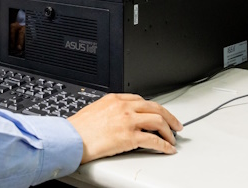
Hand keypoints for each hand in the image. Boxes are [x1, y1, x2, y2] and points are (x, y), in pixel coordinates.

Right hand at [68, 93, 182, 162]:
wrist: (71, 138)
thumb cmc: (78, 128)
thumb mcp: (95, 109)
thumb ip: (111, 110)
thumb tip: (121, 118)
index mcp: (114, 99)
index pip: (141, 100)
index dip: (154, 108)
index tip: (159, 114)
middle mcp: (123, 107)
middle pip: (155, 108)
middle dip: (169, 117)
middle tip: (176, 125)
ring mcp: (127, 121)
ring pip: (158, 121)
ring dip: (169, 132)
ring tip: (172, 139)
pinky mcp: (130, 137)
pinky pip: (154, 141)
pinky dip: (164, 146)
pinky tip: (167, 149)